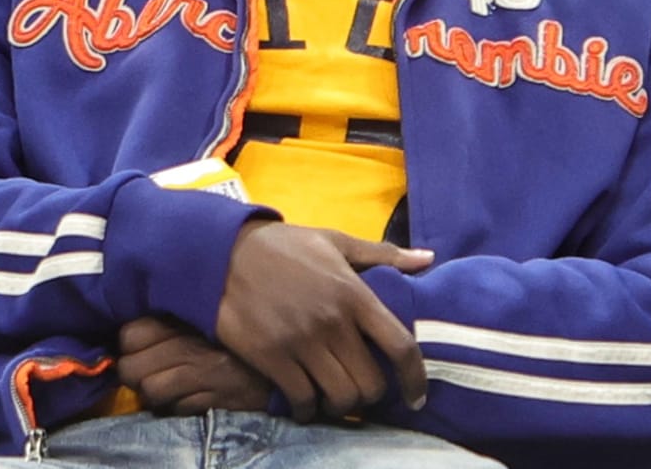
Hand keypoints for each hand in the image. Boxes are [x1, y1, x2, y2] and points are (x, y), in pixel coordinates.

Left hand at [116, 317, 270, 414]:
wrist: (297, 356)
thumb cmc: (250, 331)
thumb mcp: (216, 312)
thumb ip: (181, 315)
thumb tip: (136, 329)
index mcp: (191, 315)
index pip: (131, 333)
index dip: (129, 344)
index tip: (140, 346)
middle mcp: (194, 345)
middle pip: (131, 367)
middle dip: (135, 374)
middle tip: (149, 371)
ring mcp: (205, 374)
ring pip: (150, 391)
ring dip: (155, 394)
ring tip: (170, 387)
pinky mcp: (217, 399)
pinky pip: (177, 409)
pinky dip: (179, 407)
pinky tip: (194, 396)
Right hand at [214, 221, 435, 421]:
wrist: (223, 254)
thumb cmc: (286, 247)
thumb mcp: (337, 242)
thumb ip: (385, 255)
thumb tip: (428, 259)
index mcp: (355, 294)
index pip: (400, 345)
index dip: (415, 378)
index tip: (417, 396)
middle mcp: (332, 322)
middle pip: (371, 382)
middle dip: (373, 394)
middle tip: (365, 390)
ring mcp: (301, 342)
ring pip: (340, 397)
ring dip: (343, 405)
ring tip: (338, 397)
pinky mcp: (270, 357)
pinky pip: (301, 399)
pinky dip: (308, 409)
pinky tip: (307, 402)